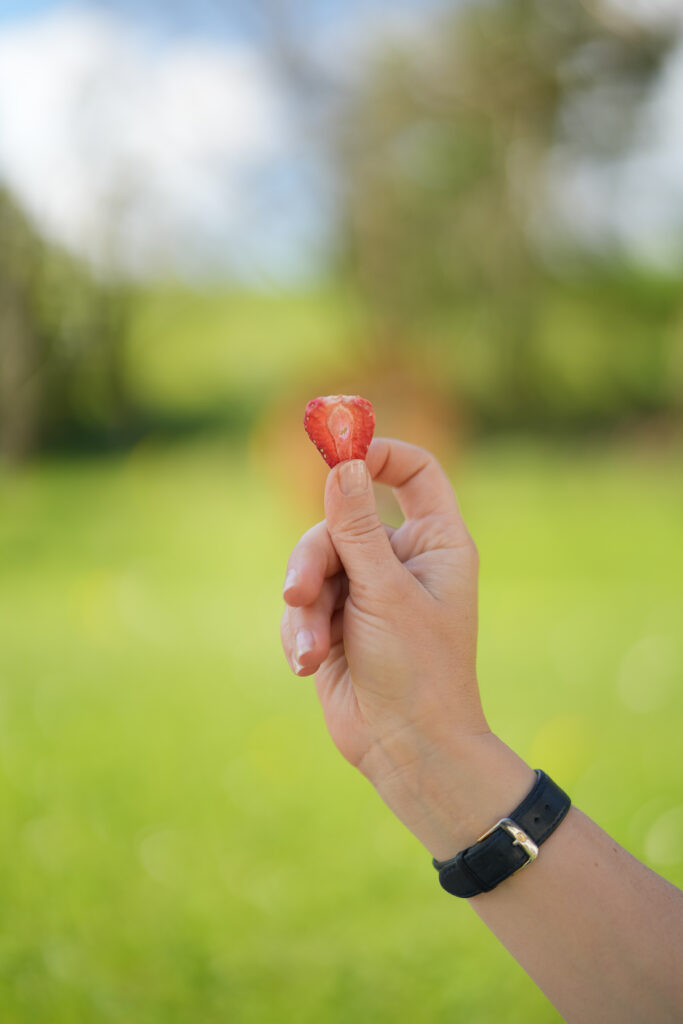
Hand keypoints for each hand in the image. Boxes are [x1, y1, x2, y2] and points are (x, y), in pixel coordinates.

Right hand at [282, 438, 482, 761]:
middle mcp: (401, 559)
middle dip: (314, 559)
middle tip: (298, 591)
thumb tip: (341, 463)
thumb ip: (356, 528)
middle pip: (342, 520)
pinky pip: (301, 602)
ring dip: (305, 607)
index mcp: (434, 543)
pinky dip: (299, 630)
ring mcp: (366, 590)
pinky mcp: (334, 621)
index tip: (339, 454)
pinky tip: (308, 664)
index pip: (415, 473)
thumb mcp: (383, 592)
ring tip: (310, 649)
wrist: (404, 748)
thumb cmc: (416, 670)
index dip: (379, 454)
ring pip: (313, 563)